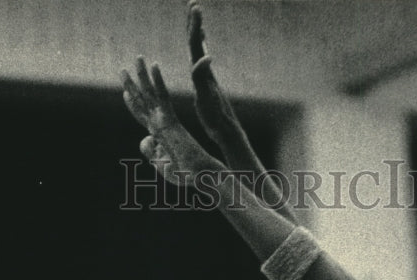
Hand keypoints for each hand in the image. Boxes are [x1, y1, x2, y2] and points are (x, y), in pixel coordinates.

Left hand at [121, 57, 218, 185]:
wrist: (201, 174)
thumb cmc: (185, 175)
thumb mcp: (161, 165)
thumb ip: (151, 152)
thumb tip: (145, 138)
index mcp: (161, 135)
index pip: (144, 116)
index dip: (133, 105)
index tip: (125, 93)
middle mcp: (163, 124)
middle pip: (144, 101)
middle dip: (132, 85)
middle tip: (122, 70)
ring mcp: (167, 121)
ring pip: (151, 94)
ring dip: (142, 75)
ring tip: (137, 57)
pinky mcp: (172, 120)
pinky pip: (163, 97)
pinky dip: (158, 81)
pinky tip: (154, 65)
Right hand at [187, 1, 236, 143]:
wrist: (223, 130)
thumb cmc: (217, 115)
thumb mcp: (208, 92)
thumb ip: (203, 74)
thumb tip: (205, 56)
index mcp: (203, 70)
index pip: (197, 42)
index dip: (194, 24)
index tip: (194, 5)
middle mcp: (203, 71)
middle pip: (196, 42)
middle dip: (194, 22)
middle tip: (193, 3)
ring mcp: (204, 79)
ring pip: (197, 51)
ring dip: (196, 32)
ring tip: (195, 15)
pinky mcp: (204, 89)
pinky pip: (199, 69)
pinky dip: (201, 60)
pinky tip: (206, 53)